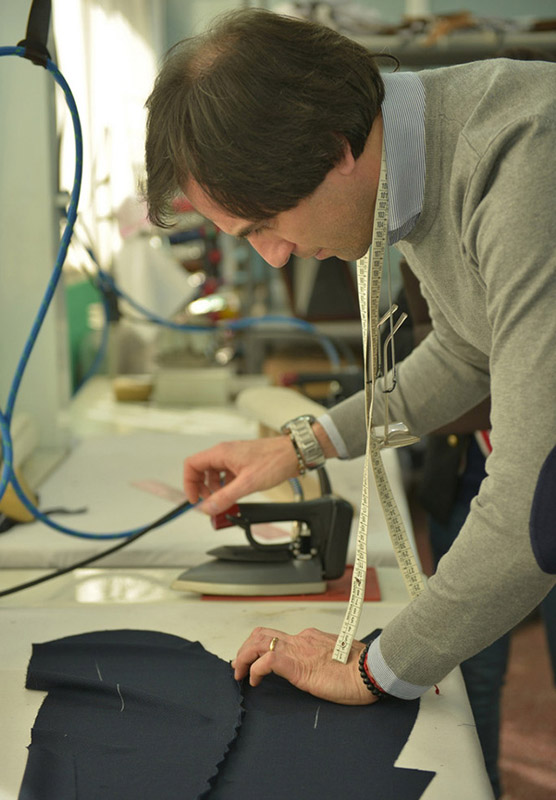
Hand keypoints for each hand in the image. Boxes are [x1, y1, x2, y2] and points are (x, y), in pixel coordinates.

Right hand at [183, 436, 298, 513]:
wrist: (293, 454)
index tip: (195, 499)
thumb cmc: (274, 461)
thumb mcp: (247, 483)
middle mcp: (225, 453)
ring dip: (215, 488)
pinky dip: (226, 486)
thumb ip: (225, 497)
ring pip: (214, 473)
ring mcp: (234, 457)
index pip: (192, 465)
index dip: (189, 483)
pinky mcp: (242, 463)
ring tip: (224, 500)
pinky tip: (234, 494)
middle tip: (211, 502)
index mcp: (221, 453)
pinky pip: (227, 474)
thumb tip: (208, 508)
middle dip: (203, 488)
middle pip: (201, 470)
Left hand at [231, 626, 378, 705]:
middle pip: (262, 634)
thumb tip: (317, 666)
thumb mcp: (337, 658)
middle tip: (239, 667)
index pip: (277, 636)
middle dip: (245, 649)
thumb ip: (322, 657)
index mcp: (310, 638)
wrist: (371, 671)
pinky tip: (255, 681)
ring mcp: (298, 650)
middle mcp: (301, 639)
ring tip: (240, 674)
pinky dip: (255, 670)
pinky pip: (267, 661)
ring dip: (244, 657)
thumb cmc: (361, 669)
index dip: (260, 647)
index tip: (253, 662)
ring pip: (259, 642)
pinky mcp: (298, 666)